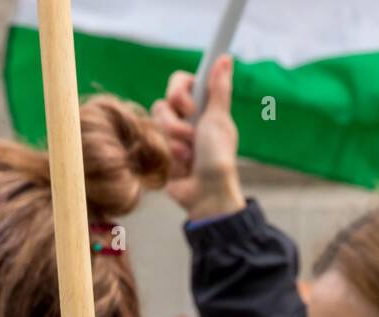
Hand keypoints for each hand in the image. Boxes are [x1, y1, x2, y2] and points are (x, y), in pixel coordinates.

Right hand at [152, 55, 244, 219]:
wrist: (207, 194)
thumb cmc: (218, 159)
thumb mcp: (219, 120)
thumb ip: (218, 89)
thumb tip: (225, 59)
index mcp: (201, 108)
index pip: (179, 82)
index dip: (180, 90)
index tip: (190, 105)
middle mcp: (185, 119)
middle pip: (164, 103)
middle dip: (177, 122)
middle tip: (192, 136)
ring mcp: (172, 137)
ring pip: (157, 124)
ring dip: (175, 141)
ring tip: (189, 156)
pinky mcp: (162, 153)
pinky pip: (154, 143)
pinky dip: (169, 156)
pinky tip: (182, 167)